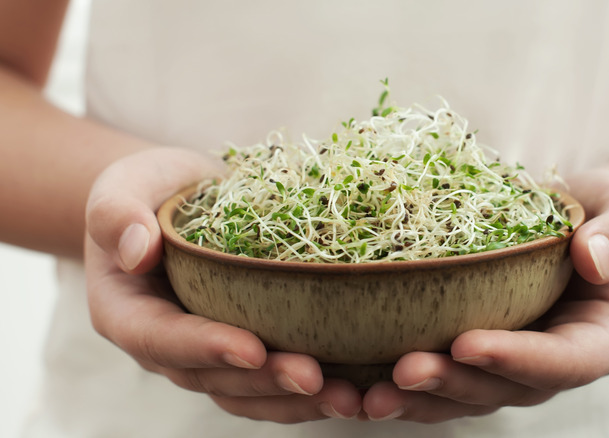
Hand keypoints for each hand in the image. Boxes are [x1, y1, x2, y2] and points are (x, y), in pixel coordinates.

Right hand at [85, 147, 361, 421]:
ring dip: (295, 400)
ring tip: (347, 398)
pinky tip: (354, 388)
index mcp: (128, 313)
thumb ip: (117, 213)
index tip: (252, 346)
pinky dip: (309, 390)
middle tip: (314, 377)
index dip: (205, 347)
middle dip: (265, 382)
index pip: (161, 339)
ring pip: (248, 391)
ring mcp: (207, 352)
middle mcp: (167, 345)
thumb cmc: (149, 189)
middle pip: (212, 377)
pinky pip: (272, 380)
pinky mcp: (245, 345)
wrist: (181, 198)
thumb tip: (137, 249)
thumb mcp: (124, 185)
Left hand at [361, 169, 608, 422]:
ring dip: (416, 400)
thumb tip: (591, 258)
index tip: (466, 343)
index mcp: (603, 341)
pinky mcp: (481, 351)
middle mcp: (555, 364)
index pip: (563, 361)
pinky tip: (355, 384)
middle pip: (503, 389)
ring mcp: (514, 363)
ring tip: (364, 398)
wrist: (589, 224)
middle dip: (452, 384)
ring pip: (465, 395)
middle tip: (403, 372)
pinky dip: (400, 383)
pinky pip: (444, 374)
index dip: (516, 358)